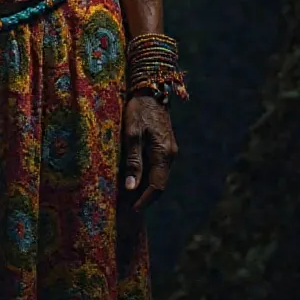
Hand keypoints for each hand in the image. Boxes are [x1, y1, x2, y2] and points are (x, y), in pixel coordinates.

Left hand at [122, 94, 177, 212]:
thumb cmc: (138, 110)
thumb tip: (131, 187)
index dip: (145, 201)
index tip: (133, 210)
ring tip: (129, 193)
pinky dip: (148, 175)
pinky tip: (136, 175)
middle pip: (160, 184)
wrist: (151, 89)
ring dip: (147, 186)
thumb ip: (133, 161)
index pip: (157, 187)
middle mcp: (170, 155)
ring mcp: (170, 150)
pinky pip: (158, 166)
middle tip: (128, 205)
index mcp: (163, 154)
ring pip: (159, 175)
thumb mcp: (132, 134)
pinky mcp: (165, 144)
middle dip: (145, 196)